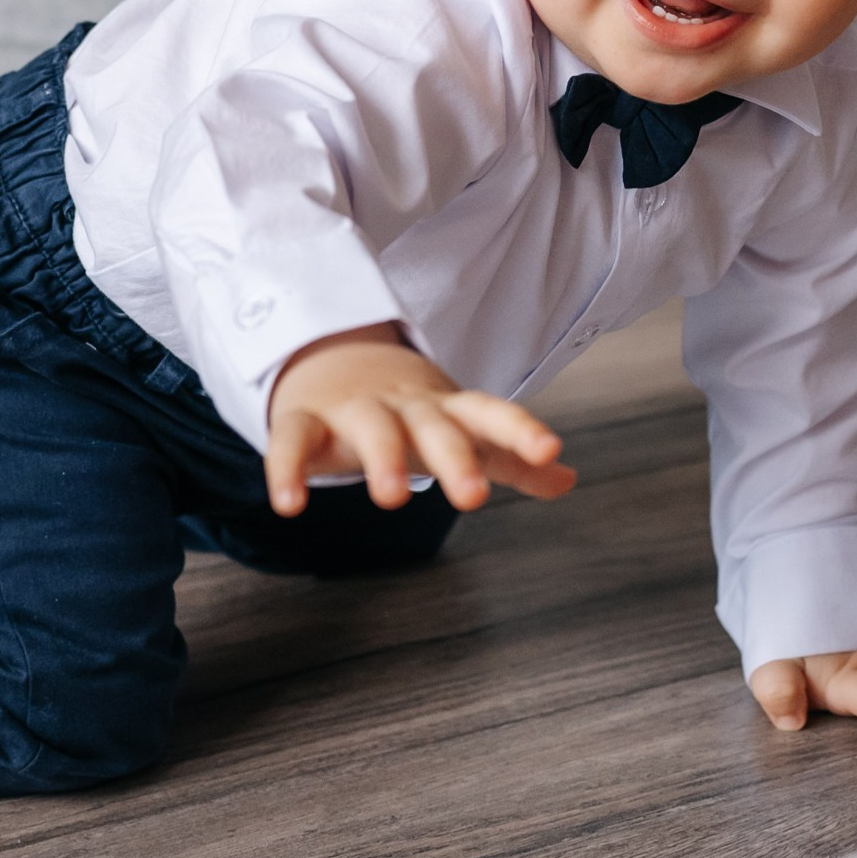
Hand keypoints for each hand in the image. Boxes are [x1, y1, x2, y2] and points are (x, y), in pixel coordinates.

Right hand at [264, 328, 576, 519]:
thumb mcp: (459, 428)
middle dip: (454, 457)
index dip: (521, 431)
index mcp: (445, 409)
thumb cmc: (407, 406)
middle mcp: (403, 406)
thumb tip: (568, 479)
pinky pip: (293, 443)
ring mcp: (353, 410)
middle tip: (473, 497)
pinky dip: (288, 471)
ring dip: (383, 459)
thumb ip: (510, 459)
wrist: (329, 353)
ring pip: (371, 429)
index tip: (551, 451)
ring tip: (393, 498)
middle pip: (433, 425)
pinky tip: (290, 504)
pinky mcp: (303, 422)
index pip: (489, 414)